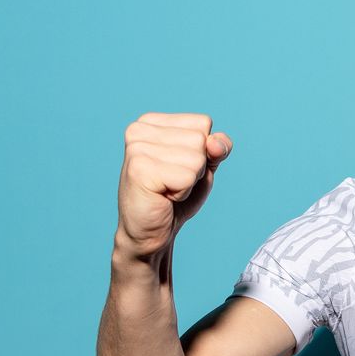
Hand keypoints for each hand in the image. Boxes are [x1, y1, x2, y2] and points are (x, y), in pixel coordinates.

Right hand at [116, 113, 232, 259]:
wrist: (151, 233)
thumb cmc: (175, 198)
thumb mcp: (204, 167)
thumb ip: (217, 148)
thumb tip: (215, 143)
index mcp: (151, 122)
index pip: (202, 123)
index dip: (203, 151)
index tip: (178, 167)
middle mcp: (139, 129)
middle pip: (200, 139)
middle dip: (196, 168)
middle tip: (172, 183)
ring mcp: (137, 148)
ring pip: (196, 158)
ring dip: (189, 181)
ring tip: (167, 190)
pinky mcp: (139, 169)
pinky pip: (186, 177)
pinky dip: (182, 192)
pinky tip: (163, 197)